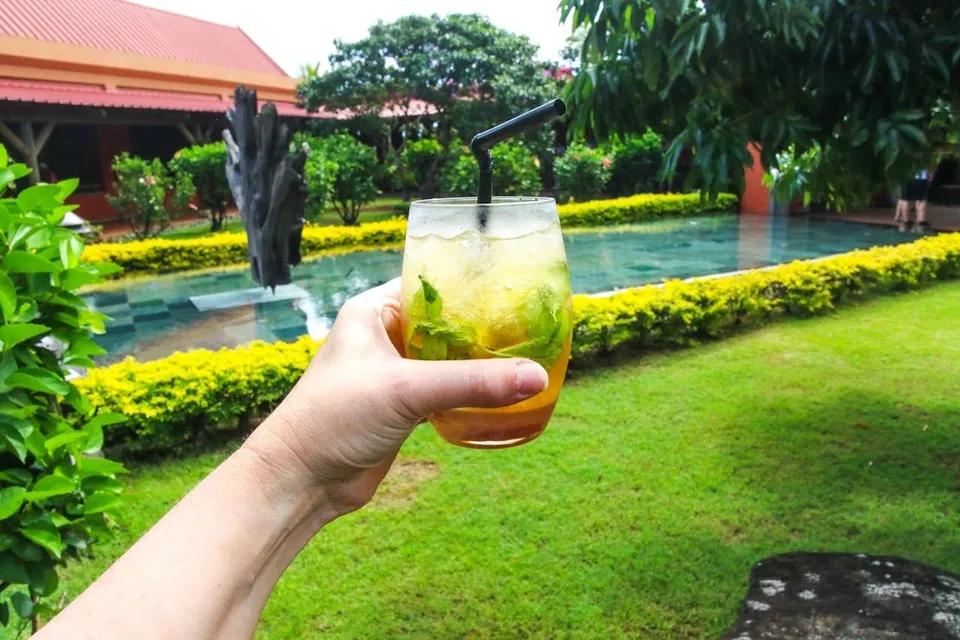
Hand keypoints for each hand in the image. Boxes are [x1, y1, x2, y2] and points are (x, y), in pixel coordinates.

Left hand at [243, 279, 548, 513]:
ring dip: (479, 362)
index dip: (471, 285)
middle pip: (446, 323)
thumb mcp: (407, 390)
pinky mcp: (402, 408)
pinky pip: (445, 391)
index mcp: (374, 311)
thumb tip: (536, 377)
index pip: (431, 283)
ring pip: (448, 359)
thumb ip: (472, 382)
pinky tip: (502, 394)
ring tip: (526, 356)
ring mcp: (394, 373)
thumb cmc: (333, 419)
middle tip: (532, 327)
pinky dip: (470, 392)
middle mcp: (384, 336)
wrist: (301, 482)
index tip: (515, 289)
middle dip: (484, 328)